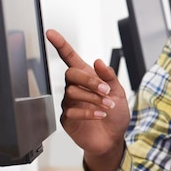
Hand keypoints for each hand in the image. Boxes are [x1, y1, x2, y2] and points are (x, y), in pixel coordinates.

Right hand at [46, 29, 129, 170]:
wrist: (113, 137)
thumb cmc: (115, 113)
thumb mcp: (119, 92)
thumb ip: (109, 76)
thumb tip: (98, 62)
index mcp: (88, 77)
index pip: (70, 58)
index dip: (60, 45)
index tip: (51, 33)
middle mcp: (76, 87)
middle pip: (71, 74)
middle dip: (90, 80)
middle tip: (106, 90)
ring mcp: (70, 103)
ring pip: (72, 92)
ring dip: (93, 98)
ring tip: (108, 105)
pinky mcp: (67, 118)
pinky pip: (72, 110)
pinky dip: (89, 111)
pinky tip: (100, 114)